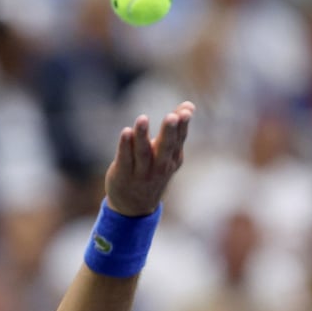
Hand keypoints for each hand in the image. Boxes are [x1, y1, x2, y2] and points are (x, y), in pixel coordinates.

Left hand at [105, 101, 194, 215]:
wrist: (135, 206)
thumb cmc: (154, 172)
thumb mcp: (169, 154)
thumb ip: (176, 130)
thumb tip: (189, 104)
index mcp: (172, 159)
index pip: (179, 140)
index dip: (182, 125)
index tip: (186, 110)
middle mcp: (159, 166)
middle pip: (165, 147)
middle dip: (169, 132)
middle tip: (172, 117)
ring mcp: (141, 172)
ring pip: (143, 153)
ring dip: (142, 136)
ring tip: (142, 119)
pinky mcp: (123, 174)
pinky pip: (125, 159)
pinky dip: (125, 146)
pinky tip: (126, 132)